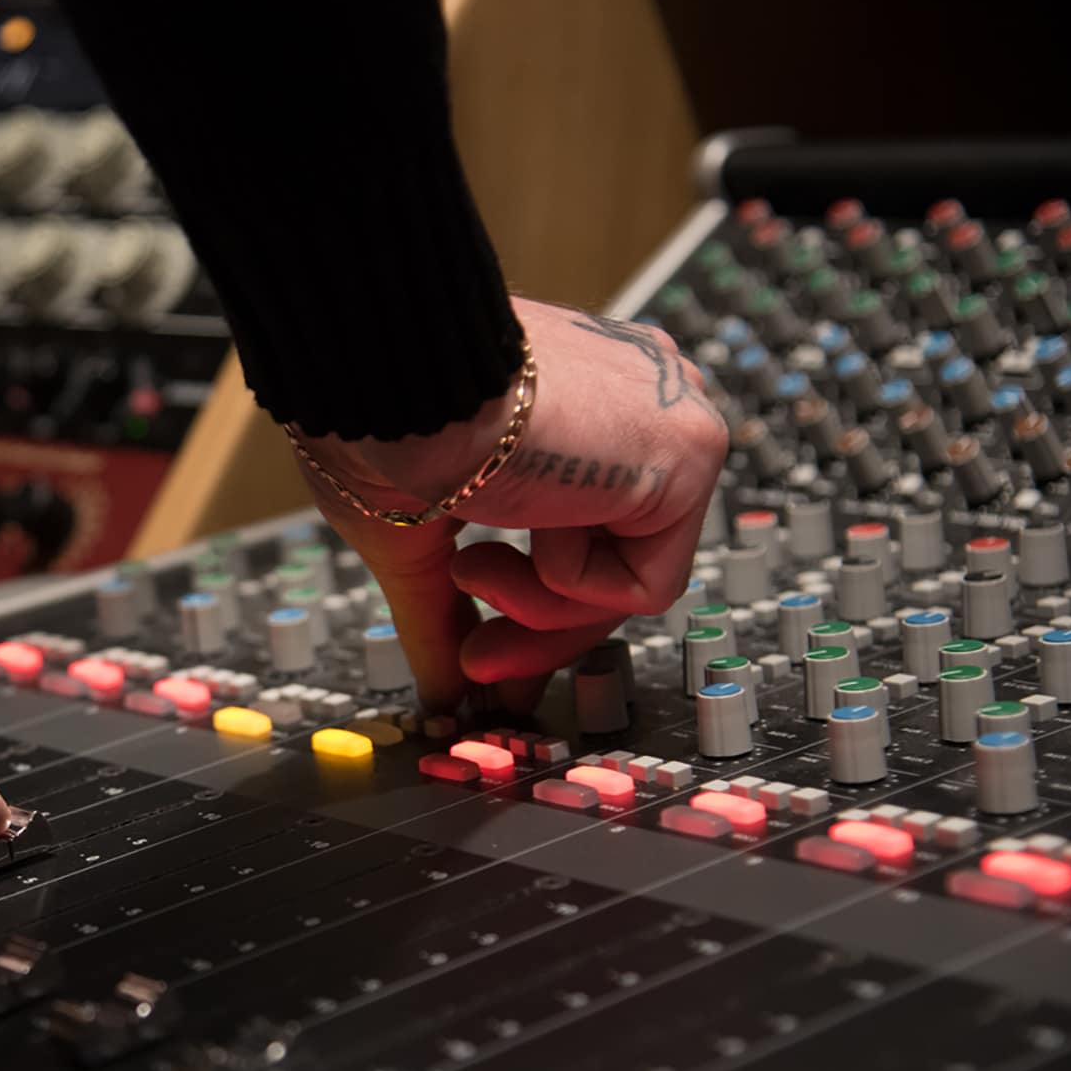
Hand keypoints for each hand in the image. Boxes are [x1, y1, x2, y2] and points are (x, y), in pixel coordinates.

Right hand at [294, 298, 726, 711]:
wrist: (389, 374)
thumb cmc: (377, 416)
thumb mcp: (413, 533)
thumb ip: (442, 614)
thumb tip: (442, 695)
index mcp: (572, 401)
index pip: (586, 527)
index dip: (535, 605)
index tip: (483, 654)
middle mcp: (631, 401)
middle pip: (612, 563)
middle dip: (536, 631)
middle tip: (476, 664)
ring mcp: (668, 419)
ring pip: (626, 579)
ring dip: (536, 604)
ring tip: (466, 567)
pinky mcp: (692, 449)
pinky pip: (645, 581)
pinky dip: (569, 581)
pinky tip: (524, 520)